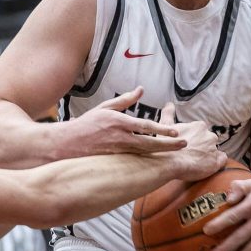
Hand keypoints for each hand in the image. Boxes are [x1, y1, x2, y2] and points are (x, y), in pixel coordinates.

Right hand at [64, 87, 184, 155]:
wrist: (67, 144)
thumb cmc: (87, 124)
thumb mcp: (105, 108)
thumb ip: (125, 100)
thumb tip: (141, 89)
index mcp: (118, 122)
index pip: (145, 126)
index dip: (162, 130)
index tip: (176, 132)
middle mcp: (119, 137)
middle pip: (149, 143)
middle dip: (168, 145)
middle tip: (184, 144)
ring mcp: (117, 151)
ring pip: (145, 153)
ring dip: (162, 152)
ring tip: (176, 152)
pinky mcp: (115, 161)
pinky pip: (135, 160)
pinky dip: (149, 159)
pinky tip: (159, 159)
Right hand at [160, 104, 224, 180]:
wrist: (168, 163)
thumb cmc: (166, 145)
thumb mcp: (165, 126)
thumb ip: (168, 113)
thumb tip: (169, 104)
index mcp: (199, 126)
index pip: (200, 132)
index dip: (193, 140)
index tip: (185, 146)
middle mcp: (209, 136)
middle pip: (208, 141)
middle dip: (201, 147)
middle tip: (189, 155)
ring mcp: (214, 149)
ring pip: (213, 151)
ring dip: (207, 155)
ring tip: (195, 163)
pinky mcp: (216, 162)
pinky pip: (221, 160)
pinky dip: (216, 162)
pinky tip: (206, 166)